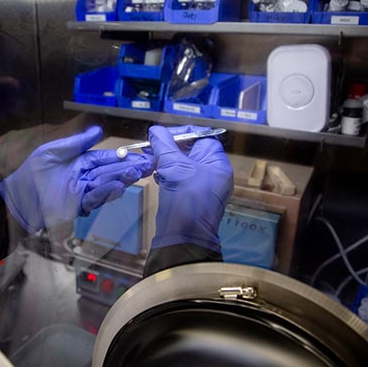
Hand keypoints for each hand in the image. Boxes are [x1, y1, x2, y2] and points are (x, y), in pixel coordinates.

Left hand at [0, 126, 154, 232]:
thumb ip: (76, 142)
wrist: (17, 197)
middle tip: (149, 165)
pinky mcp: (76, 206)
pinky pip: (94, 198)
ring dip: (122, 179)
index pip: (106, 158)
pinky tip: (118, 187)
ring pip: (106, 185)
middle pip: (110, 172)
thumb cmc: (32, 172)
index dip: (123, 157)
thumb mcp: (52, 151)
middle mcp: (85, 177)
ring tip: (137, 173)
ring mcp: (82, 192)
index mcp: (80, 162)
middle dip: (129, 168)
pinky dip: (105, 193)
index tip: (140, 155)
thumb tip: (98, 129)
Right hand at [148, 124, 232, 251]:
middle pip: (191, 150)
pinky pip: (180, 179)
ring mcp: (202, 186)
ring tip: (149, 160)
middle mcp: (213, 173)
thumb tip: (155, 130)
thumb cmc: (184, 197)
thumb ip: (164, 144)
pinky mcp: (190, 197)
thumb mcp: (173, 166)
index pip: (201, 137)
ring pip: (183, 165)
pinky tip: (155, 174)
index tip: (160, 136)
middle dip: (169, 147)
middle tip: (150, 147)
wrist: (183, 236)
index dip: (180, 134)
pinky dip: (167, 174)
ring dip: (166, 160)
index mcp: (217, 163)